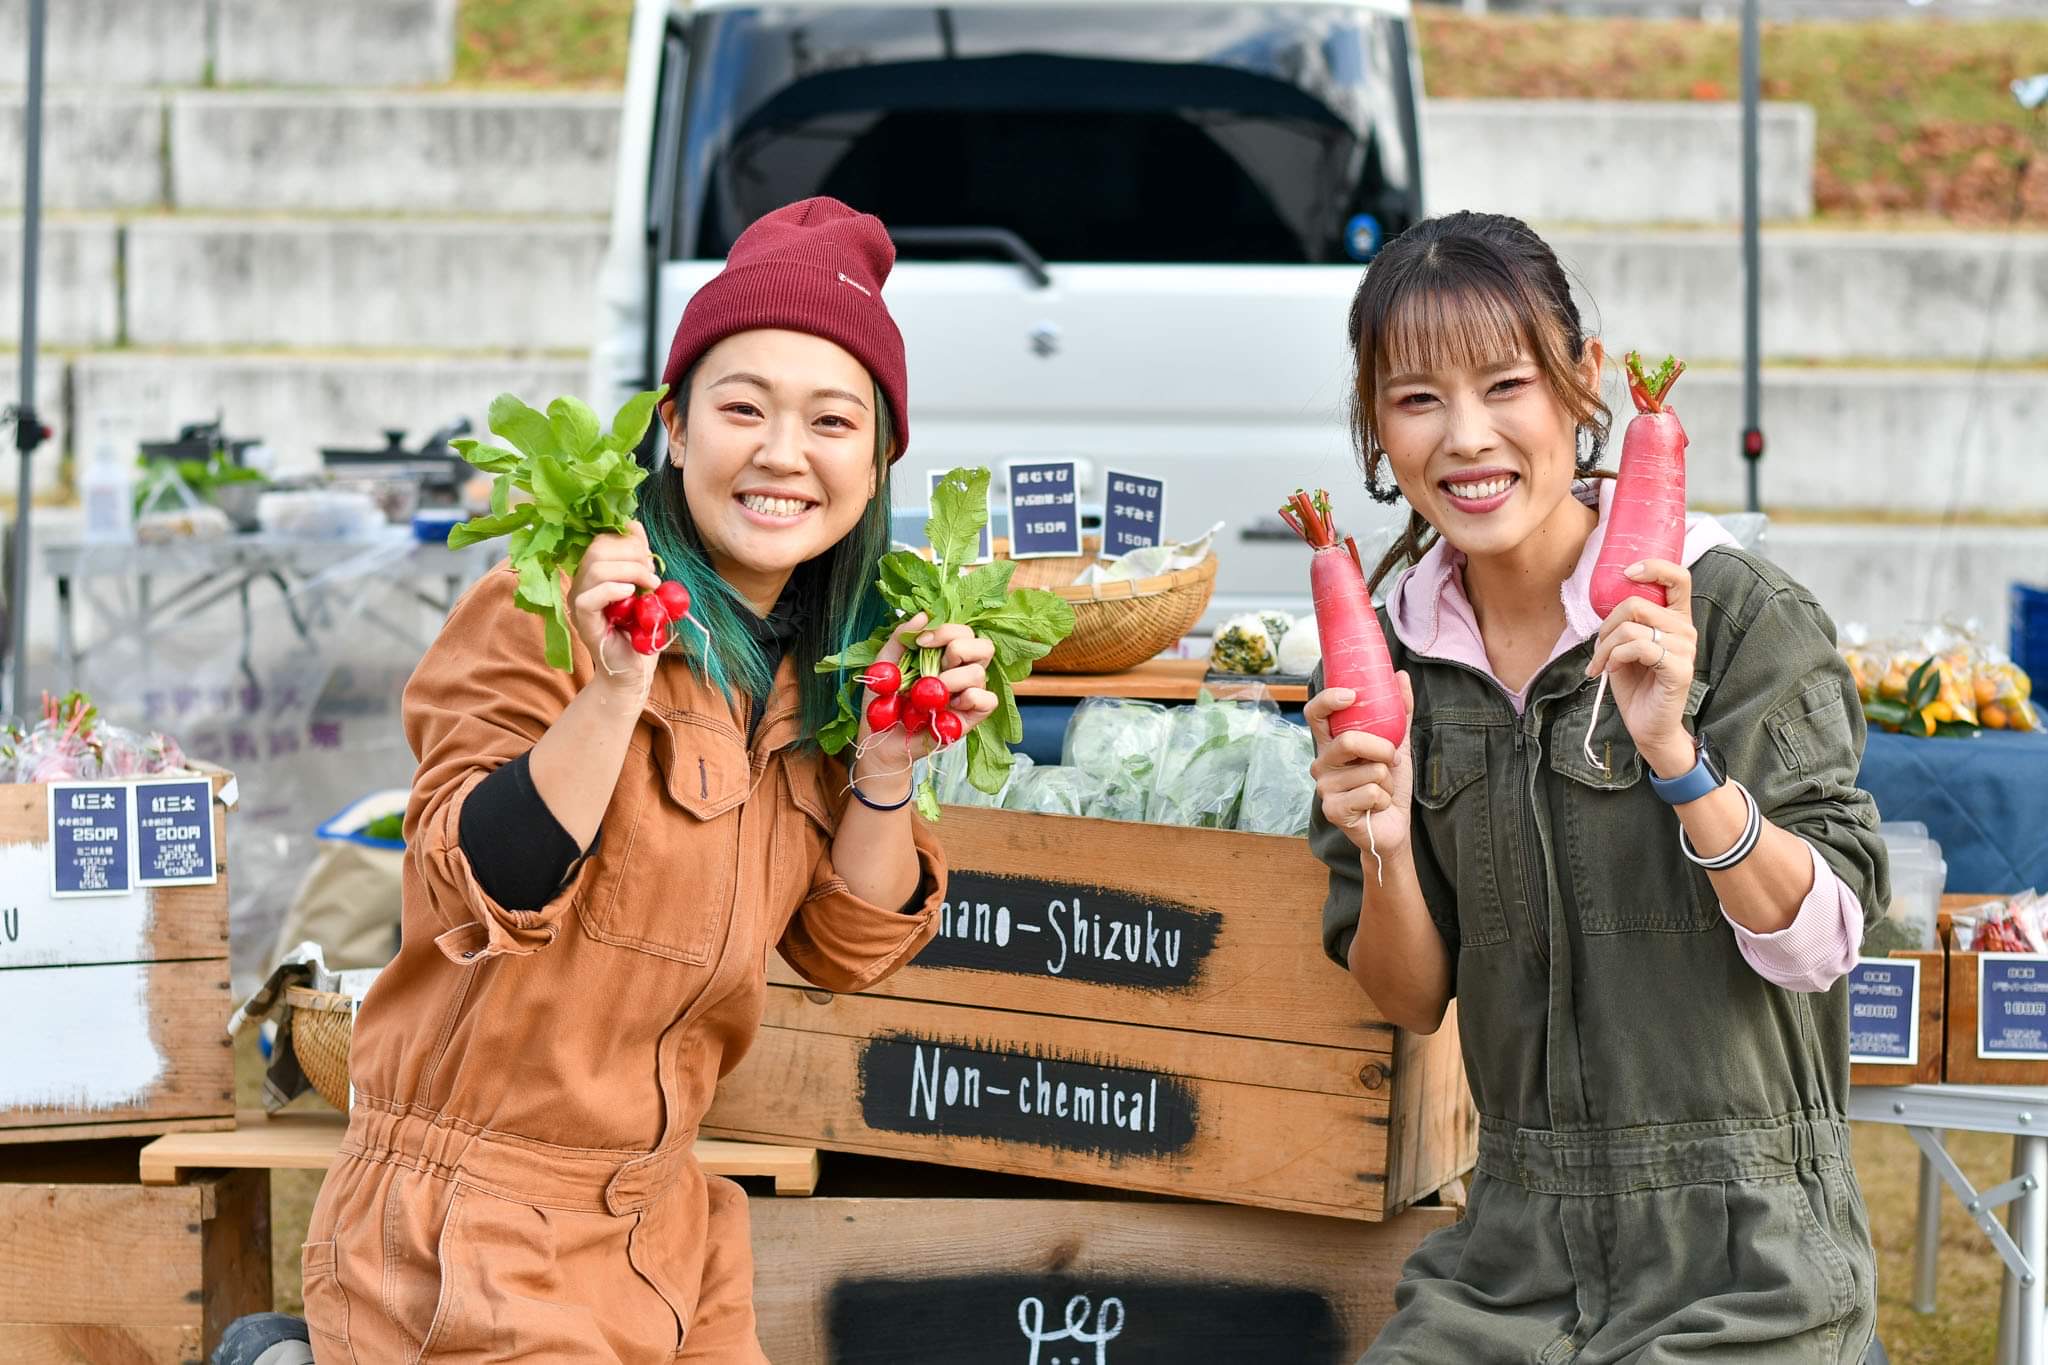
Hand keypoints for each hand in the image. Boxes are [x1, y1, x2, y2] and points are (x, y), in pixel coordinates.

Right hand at [568, 521, 660, 693]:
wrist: (634, 669)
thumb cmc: (639, 630)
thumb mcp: (645, 586)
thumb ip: (639, 557)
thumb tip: (633, 524)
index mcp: (594, 572)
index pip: (602, 539)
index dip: (629, 542)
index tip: (650, 561)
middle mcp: (581, 583)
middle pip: (597, 549)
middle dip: (632, 555)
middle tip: (652, 575)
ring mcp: (579, 602)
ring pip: (595, 569)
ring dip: (631, 572)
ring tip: (650, 587)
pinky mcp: (583, 621)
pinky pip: (588, 598)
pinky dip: (612, 590)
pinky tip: (631, 595)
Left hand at [852, 614, 999, 795]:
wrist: (879, 738)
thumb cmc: (882, 702)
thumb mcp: (883, 664)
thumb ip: (901, 638)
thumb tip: (924, 614)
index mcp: (943, 655)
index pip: (962, 631)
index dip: (946, 630)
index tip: (921, 642)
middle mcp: (960, 671)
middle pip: (984, 646)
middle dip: (959, 648)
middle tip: (936, 665)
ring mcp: (967, 694)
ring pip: (980, 672)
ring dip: (953, 679)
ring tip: (931, 693)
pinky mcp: (971, 717)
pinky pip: (988, 700)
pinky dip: (970, 698)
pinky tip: (949, 706)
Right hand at [1306, 671, 1413, 854]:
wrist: (1392, 826)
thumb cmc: (1388, 784)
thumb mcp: (1397, 744)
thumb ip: (1398, 712)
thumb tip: (1401, 676)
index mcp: (1330, 744)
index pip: (1315, 714)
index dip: (1328, 700)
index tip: (1351, 695)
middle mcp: (1321, 763)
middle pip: (1349, 740)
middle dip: (1382, 749)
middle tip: (1390, 759)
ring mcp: (1324, 788)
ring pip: (1369, 769)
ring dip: (1387, 781)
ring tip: (1380, 789)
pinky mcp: (1332, 810)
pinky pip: (1370, 793)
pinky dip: (1384, 798)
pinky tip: (1376, 806)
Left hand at [1585, 559, 1696, 776]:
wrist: (1648, 725)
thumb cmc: (1636, 684)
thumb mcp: (1626, 646)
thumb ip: (1625, 622)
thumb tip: (1605, 601)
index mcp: (1676, 619)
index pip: (1678, 577)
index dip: (1653, 567)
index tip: (1627, 572)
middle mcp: (1685, 629)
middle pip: (1636, 603)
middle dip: (1606, 626)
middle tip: (1598, 649)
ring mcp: (1686, 648)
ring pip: (1631, 628)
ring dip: (1605, 647)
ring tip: (1601, 664)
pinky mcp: (1679, 668)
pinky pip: (1638, 647)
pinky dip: (1614, 658)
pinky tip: (1610, 671)